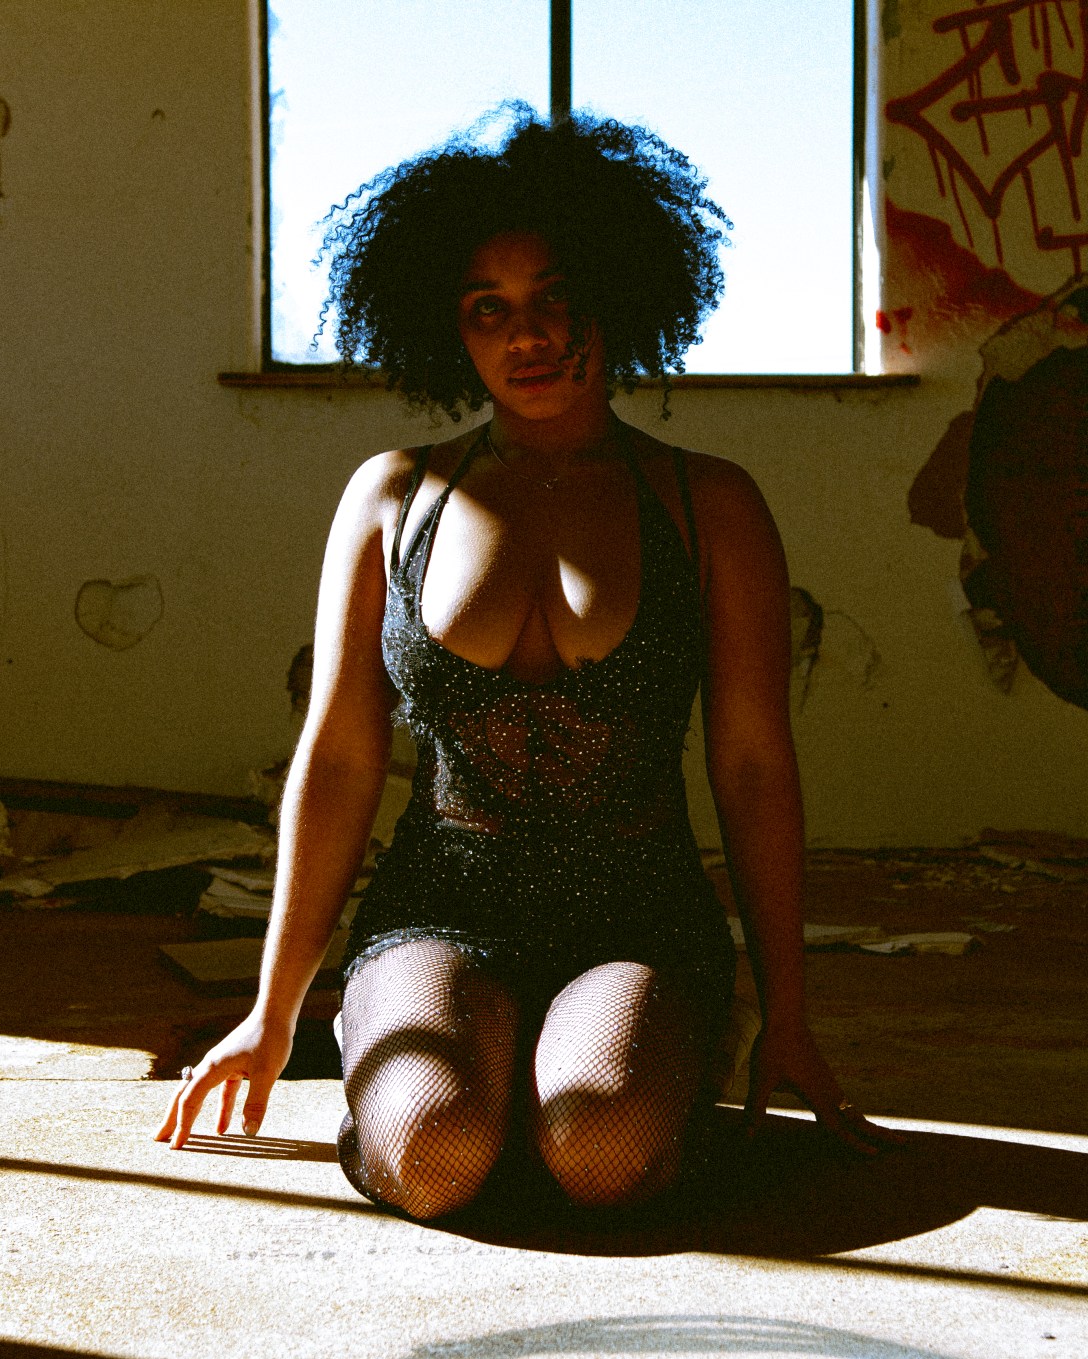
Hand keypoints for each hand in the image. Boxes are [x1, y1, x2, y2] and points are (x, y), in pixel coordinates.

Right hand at [153, 1012, 293, 1149]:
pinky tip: (222, 1128)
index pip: (190, 1100)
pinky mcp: (234, 1065)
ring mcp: (222, 1065)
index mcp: (213, 1068)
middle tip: (158, 1139)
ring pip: (200, 1093)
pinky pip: (220, 1091)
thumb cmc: (270, 1039)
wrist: (276, 1014)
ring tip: (182, 1135)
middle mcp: (212, 1066)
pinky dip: (219, 1109)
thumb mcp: (266, 1073)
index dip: (182, 1123)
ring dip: (191, 1114)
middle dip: (172, 1118)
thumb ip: (256, 1103)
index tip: (176, 1145)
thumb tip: (248, 1132)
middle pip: (184, 1095)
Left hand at [744, 1020, 906, 1155]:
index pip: (839, 1127)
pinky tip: (849, 1119)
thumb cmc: (772, 1048)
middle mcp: (829, 1090)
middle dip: (881, 1134)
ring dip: (868, 1125)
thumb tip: (744, 1137)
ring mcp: (829, 1082)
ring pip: (853, 1110)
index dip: (855, 1144)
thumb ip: (754, 1110)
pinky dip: (854, 1115)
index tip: (875, 1157)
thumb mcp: (760, 1080)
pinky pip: (844, 1101)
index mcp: (817, 1095)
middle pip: (859, 1119)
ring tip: (885, 1139)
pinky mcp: (824, 1075)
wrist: (785, 1017)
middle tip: (906, 1145)